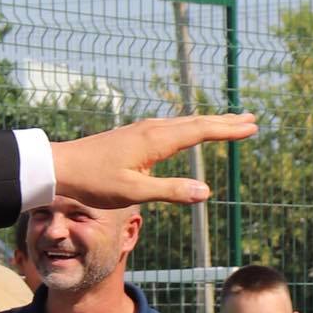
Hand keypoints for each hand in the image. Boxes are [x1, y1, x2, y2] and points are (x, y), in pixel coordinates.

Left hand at [47, 114, 256, 209]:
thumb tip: (206, 192)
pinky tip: (188, 131)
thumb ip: (171, 192)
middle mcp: (152, 129)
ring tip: (228, 123)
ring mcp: (142, 130)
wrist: (60, 166)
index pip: (201, 131)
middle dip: (225, 122)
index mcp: (156, 140)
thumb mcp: (134, 192)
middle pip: (197, 122)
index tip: (252, 128)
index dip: (228, 130)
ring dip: (209, 122)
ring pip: (184, 123)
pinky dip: (189, 126)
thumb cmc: (94, 181)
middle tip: (251, 120)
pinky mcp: (133, 135)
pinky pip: (171, 127)